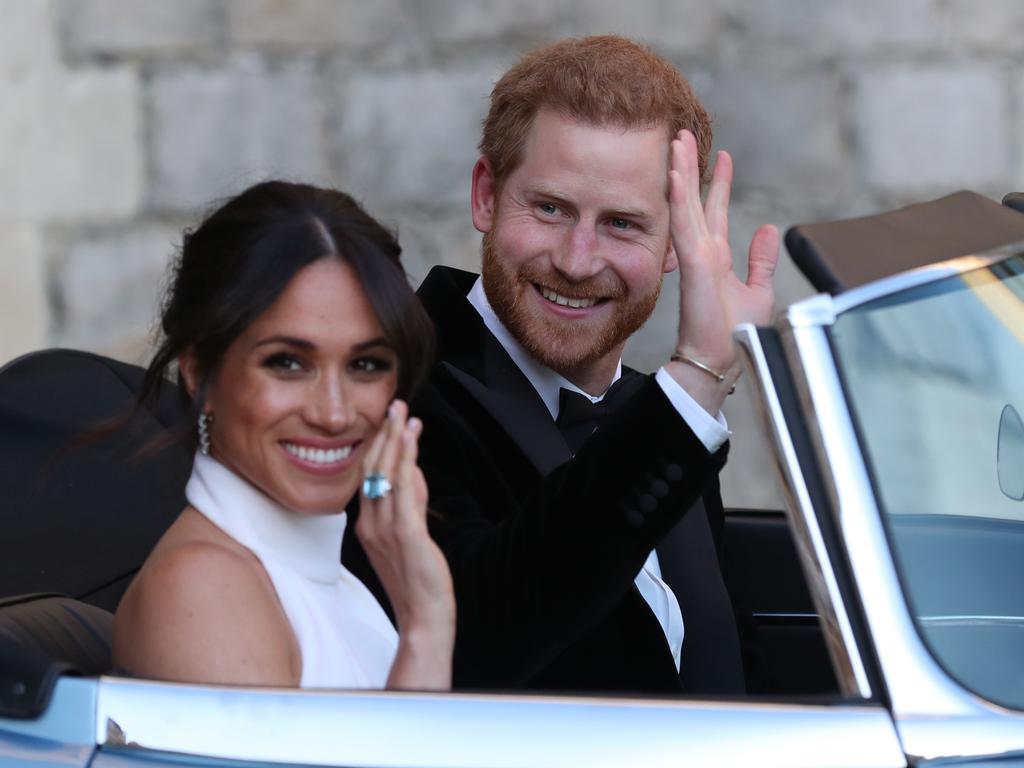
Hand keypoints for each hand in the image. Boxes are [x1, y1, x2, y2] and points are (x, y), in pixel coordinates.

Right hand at [356, 400, 454, 688]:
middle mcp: (370, 523)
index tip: (390, 420)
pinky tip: (411, 440)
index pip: (369, 476)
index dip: (378, 445)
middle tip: (395, 405)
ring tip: (403, 413)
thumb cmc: (417, 579)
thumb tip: (415, 471)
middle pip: (373, 469)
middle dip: (385, 434)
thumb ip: (412, 502)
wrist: (423, 617)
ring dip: (396, 440)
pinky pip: (404, 490)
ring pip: (386, 474)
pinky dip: (406, 460)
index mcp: (367, 524)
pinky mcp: (406, 534)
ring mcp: (385, 529)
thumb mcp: (410, 534)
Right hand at [666, 130, 779, 410]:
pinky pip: (684, 225)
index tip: (722, 156)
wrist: (721, 360)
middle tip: (684, 135)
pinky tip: (674, 175)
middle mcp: (703, 253)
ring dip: (680, 173)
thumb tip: (768, 229)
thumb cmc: (735, 335)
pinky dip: (679, 199)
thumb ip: (761, 260)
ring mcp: (695, 257)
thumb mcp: (757, 290)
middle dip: (690, 167)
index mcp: (716, 257)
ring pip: (685, 205)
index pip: (715, 211)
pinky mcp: (693, 265)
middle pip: (694, 200)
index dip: (717, 182)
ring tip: (677, 141)